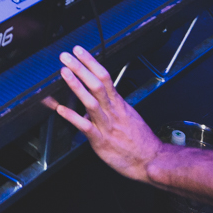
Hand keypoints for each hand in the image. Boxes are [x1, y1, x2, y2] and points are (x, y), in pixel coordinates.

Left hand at [42, 46, 160, 182]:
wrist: (151, 161)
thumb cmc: (140, 140)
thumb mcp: (128, 116)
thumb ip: (111, 106)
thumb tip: (96, 98)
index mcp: (119, 103)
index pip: (104, 77)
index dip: (91, 62)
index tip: (79, 51)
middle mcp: (113, 111)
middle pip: (97, 84)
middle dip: (81, 68)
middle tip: (66, 56)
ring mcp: (107, 125)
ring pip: (91, 102)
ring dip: (77, 86)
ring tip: (65, 73)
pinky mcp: (101, 141)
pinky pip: (86, 127)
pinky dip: (73, 117)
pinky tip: (61, 109)